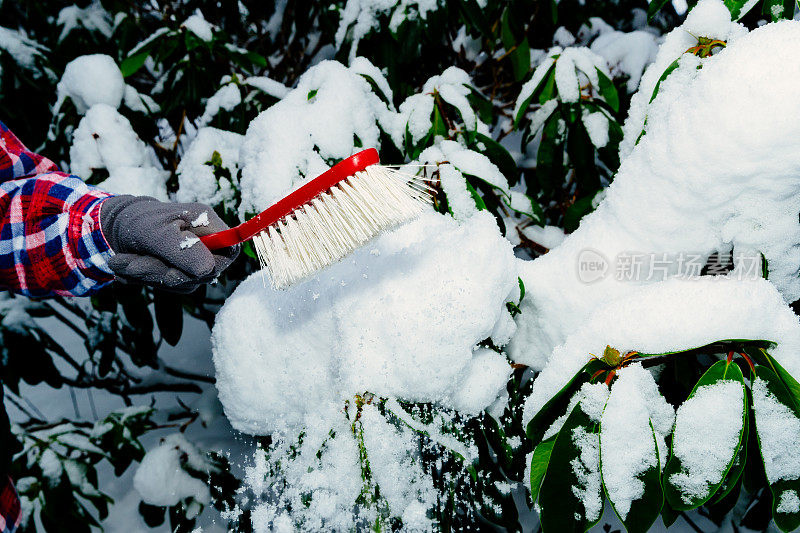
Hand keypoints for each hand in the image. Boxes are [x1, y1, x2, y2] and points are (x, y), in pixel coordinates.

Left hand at [99, 195, 238, 292]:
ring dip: (149, 276)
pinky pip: (170, 287)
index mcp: (207, 224)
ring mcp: (194, 260)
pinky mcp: (180, 272)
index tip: (187, 268)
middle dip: (164, 272)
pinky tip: (129, 266)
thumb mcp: (156, 232)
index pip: (231, 249)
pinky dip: (146, 279)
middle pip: (204, 273)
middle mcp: (205, 243)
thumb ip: (183, 249)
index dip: (215, 263)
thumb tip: (207, 269)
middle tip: (132, 263)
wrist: (113, 228)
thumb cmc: (137, 221)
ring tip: (124, 262)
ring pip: (185, 283)